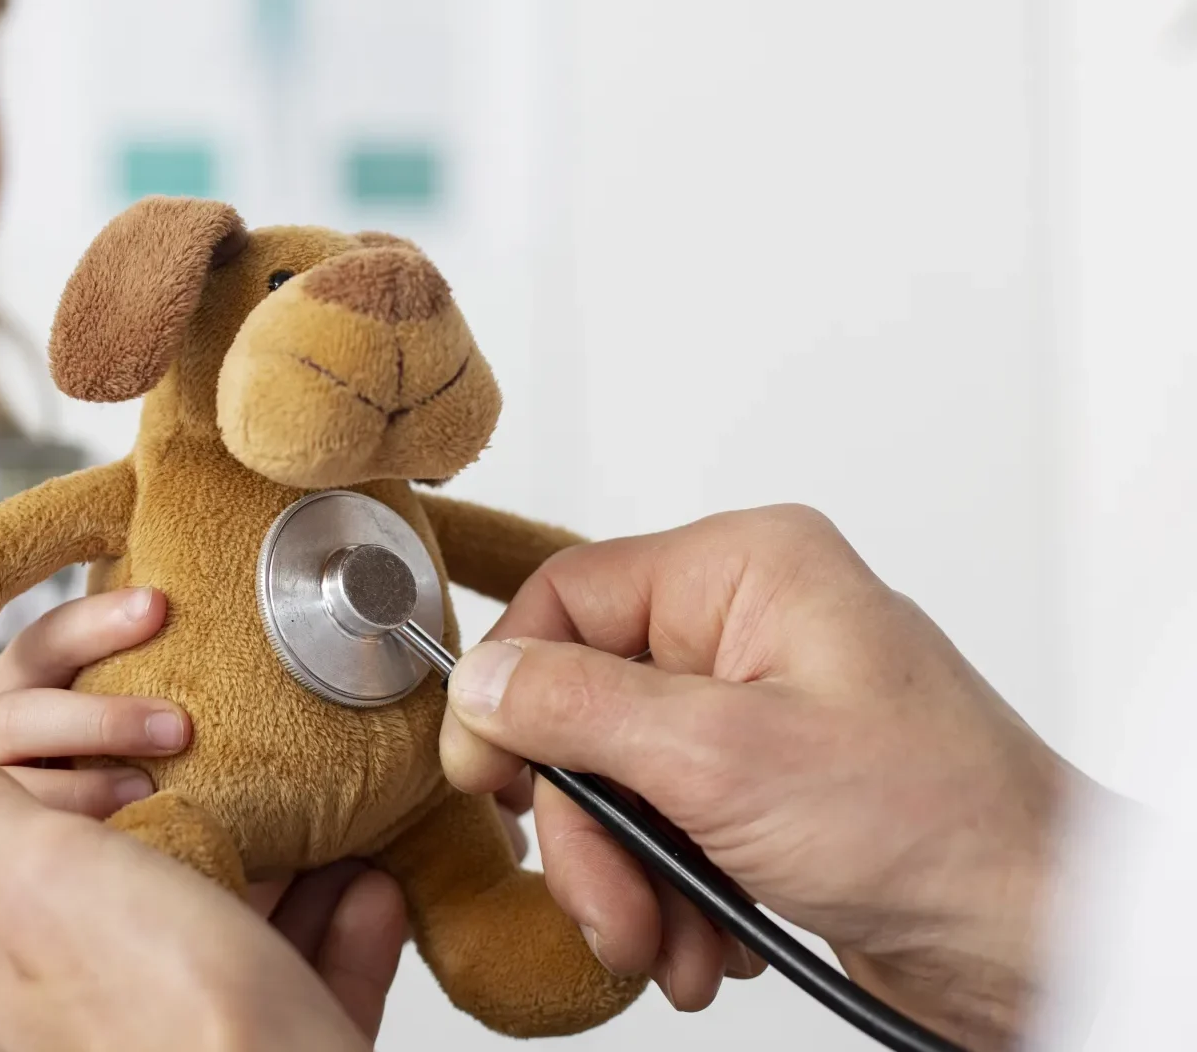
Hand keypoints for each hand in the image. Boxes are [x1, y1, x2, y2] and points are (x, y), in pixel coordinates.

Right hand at [0, 587, 190, 907]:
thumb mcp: (25, 689)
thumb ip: (87, 672)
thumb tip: (189, 631)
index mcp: (10, 678)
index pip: (51, 638)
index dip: (101, 620)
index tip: (158, 604)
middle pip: (32, 713)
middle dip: (105, 719)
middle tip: (178, 725)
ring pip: (20, 788)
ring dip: (86, 793)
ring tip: (151, 794)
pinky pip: (13, 850)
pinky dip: (66, 847)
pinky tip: (126, 852)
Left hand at [0, 734, 406, 1051]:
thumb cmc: (176, 1012)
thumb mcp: (48, 877)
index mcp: (20, 1001)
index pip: (53, 884)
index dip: (111, 817)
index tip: (163, 765)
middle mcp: (99, 1040)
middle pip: (159, 913)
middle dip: (219, 847)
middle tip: (262, 788)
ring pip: (244, 954)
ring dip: (291, 884)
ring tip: (325, 824)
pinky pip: (313, 994)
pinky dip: (343, 935)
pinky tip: (367, 889)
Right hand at [438, 505, 1078, 1049]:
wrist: (1034, 940)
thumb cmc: (938, 826)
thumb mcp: (722, 758)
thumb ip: (578, 710)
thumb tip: (479, 682)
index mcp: (745, 572)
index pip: (569, 599)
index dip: (512, 693)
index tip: (489, 782)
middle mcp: (746, 628)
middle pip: (584, 710)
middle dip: (591, 828)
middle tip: (608, 903)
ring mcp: (755, 710)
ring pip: (618, 782)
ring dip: (629, 877)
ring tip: (671, 941)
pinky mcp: (763, 785)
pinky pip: (665, 827)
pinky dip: (671, 892)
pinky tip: (710, 936)